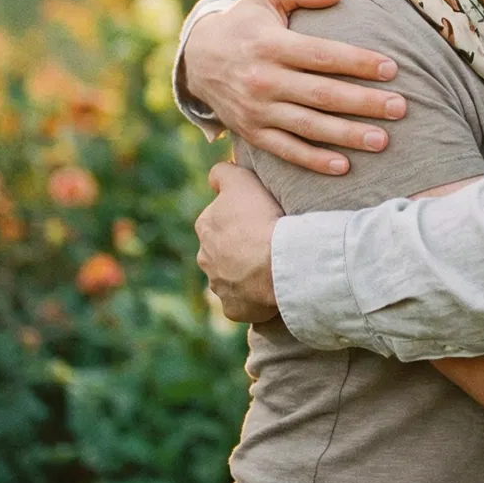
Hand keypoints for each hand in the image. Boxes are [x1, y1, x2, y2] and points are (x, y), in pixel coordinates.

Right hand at [182, 0, 405, 173]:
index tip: (392, 69)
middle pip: (322, 94)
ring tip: (383, 140)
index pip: (322, 55)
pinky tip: (343, 166)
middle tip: (400, 108)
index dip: (358, 62)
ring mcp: (257, 111)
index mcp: (271, 45)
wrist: (198, 60)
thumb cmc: (246, 22)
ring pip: (308, 126)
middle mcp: (264, 80)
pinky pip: (286, 150)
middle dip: (364, 103)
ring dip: (346, 135)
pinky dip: (313, 160)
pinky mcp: (252, 133)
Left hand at [195, 164, 284, 323]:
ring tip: (271, 267)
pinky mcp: (233, 309)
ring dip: (245, 273)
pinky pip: (243, 303)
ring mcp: (219, 287)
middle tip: (267, 242)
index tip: (257, 217)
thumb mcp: (241, 180)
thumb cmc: (261, 218)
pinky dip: (253, 298)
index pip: (217, 217)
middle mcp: (205, 258)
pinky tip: (270, 290)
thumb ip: (222, 173)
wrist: (278, 262)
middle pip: (222, 250)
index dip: (238, 216)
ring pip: (231, 277)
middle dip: (238, 247)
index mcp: (205, 226)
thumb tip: (215, 176)